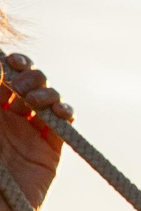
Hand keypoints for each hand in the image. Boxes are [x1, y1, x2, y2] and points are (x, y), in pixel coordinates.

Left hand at [0, 54, 70, 210]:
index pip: (5, 77)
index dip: (13, 64)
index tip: (12, 61)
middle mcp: (9, 118)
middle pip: (29, 83)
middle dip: (30, 76)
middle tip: (20, 86)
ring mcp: (31, 132)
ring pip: (48, 98)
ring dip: (46, 92)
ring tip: (35, 101)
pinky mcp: (50, 149)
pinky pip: (64, 123)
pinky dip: (65, 112)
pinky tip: (58, 112)